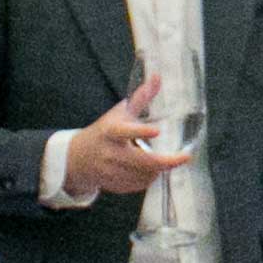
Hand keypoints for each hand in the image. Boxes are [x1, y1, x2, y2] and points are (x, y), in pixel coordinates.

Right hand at [66, 73, 195, 198]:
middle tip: (184, 157)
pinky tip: (150, 171)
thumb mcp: (119, 113)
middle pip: (141, 161)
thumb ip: (141, 97)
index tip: (156, 131)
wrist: (77, 158)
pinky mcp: (113, 185)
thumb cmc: (104, 132)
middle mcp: (109, 152)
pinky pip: (138, 185)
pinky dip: (149, 179)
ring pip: (143, 174)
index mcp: (110, 131)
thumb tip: (158, 76)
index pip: (125, 131)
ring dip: (158, 170)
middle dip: (165, 161)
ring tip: (164, 161)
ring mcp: (110, 171)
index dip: (140, 132)